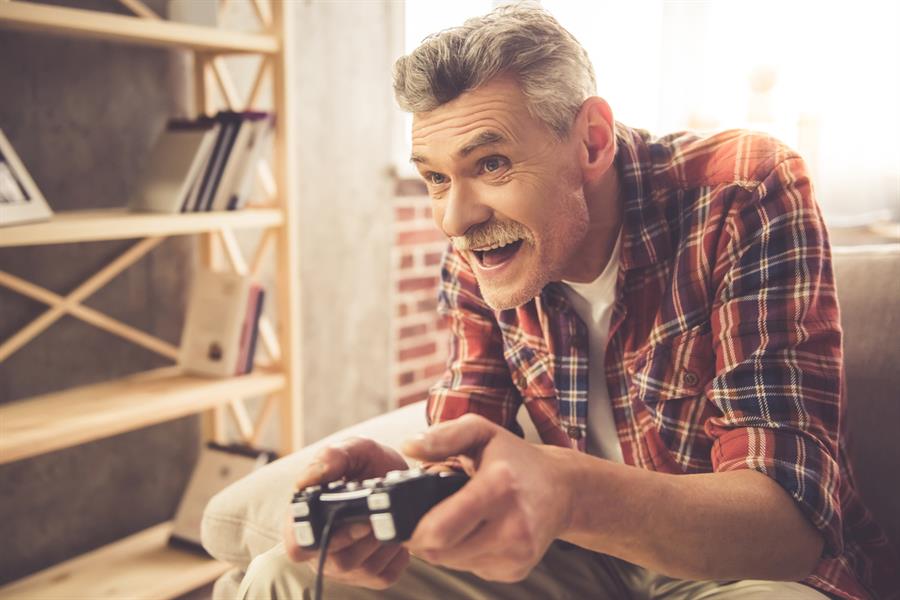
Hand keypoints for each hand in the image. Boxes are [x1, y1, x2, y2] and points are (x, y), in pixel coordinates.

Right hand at [282, 437, 411, 589]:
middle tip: (374, 513)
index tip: (340, 515)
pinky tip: (394, 532)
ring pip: (363, 568)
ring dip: (381, 539)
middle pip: (337, 560)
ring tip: (386, 515)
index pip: (297, 546)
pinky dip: (396, 553)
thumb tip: (307, 480)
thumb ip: (330, 457)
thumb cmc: (368, 465)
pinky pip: (385, 574)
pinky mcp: (373, 575)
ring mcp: (348, 567)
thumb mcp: (353, 450)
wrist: (400, 478)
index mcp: (306, 521)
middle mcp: (323, 550)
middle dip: (361, 535)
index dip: (315, 537)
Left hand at [401, 414, 575, 581]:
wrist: (563, 488)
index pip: (442, 529)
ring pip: (453, 564)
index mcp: (499, 486)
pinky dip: (465, 554)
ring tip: (455, 520)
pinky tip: (476, 532)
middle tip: (426, 518)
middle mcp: (512, 524)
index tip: (406, 520)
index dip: (414, 530)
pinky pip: (472, 569)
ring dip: (444, 547)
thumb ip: (444, 436)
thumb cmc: (517, 458)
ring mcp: (517, 552)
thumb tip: (409, 447)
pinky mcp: (517, 569)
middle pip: (442, 552)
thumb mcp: (482, 432)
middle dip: (424, 538)